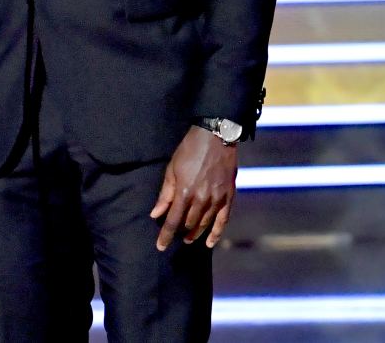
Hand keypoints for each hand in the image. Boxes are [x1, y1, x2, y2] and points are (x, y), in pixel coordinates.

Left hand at [150, 125, 236, 250]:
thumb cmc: (189, 150)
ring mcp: (216, 199)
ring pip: (204, 224)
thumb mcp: (172, 169)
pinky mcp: (228, 197)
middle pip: (189, 224)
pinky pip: (223, 220)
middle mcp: (201, 199)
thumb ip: (165, 194)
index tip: (160, 247)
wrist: (216, 137)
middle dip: (180, 232)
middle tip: (174, 235)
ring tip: (187, 238)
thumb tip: (156, 214)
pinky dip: (216, 233)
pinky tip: (209, 243)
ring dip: (195, 233)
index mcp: (184, 192)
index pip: (173, 221)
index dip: (166, 235)